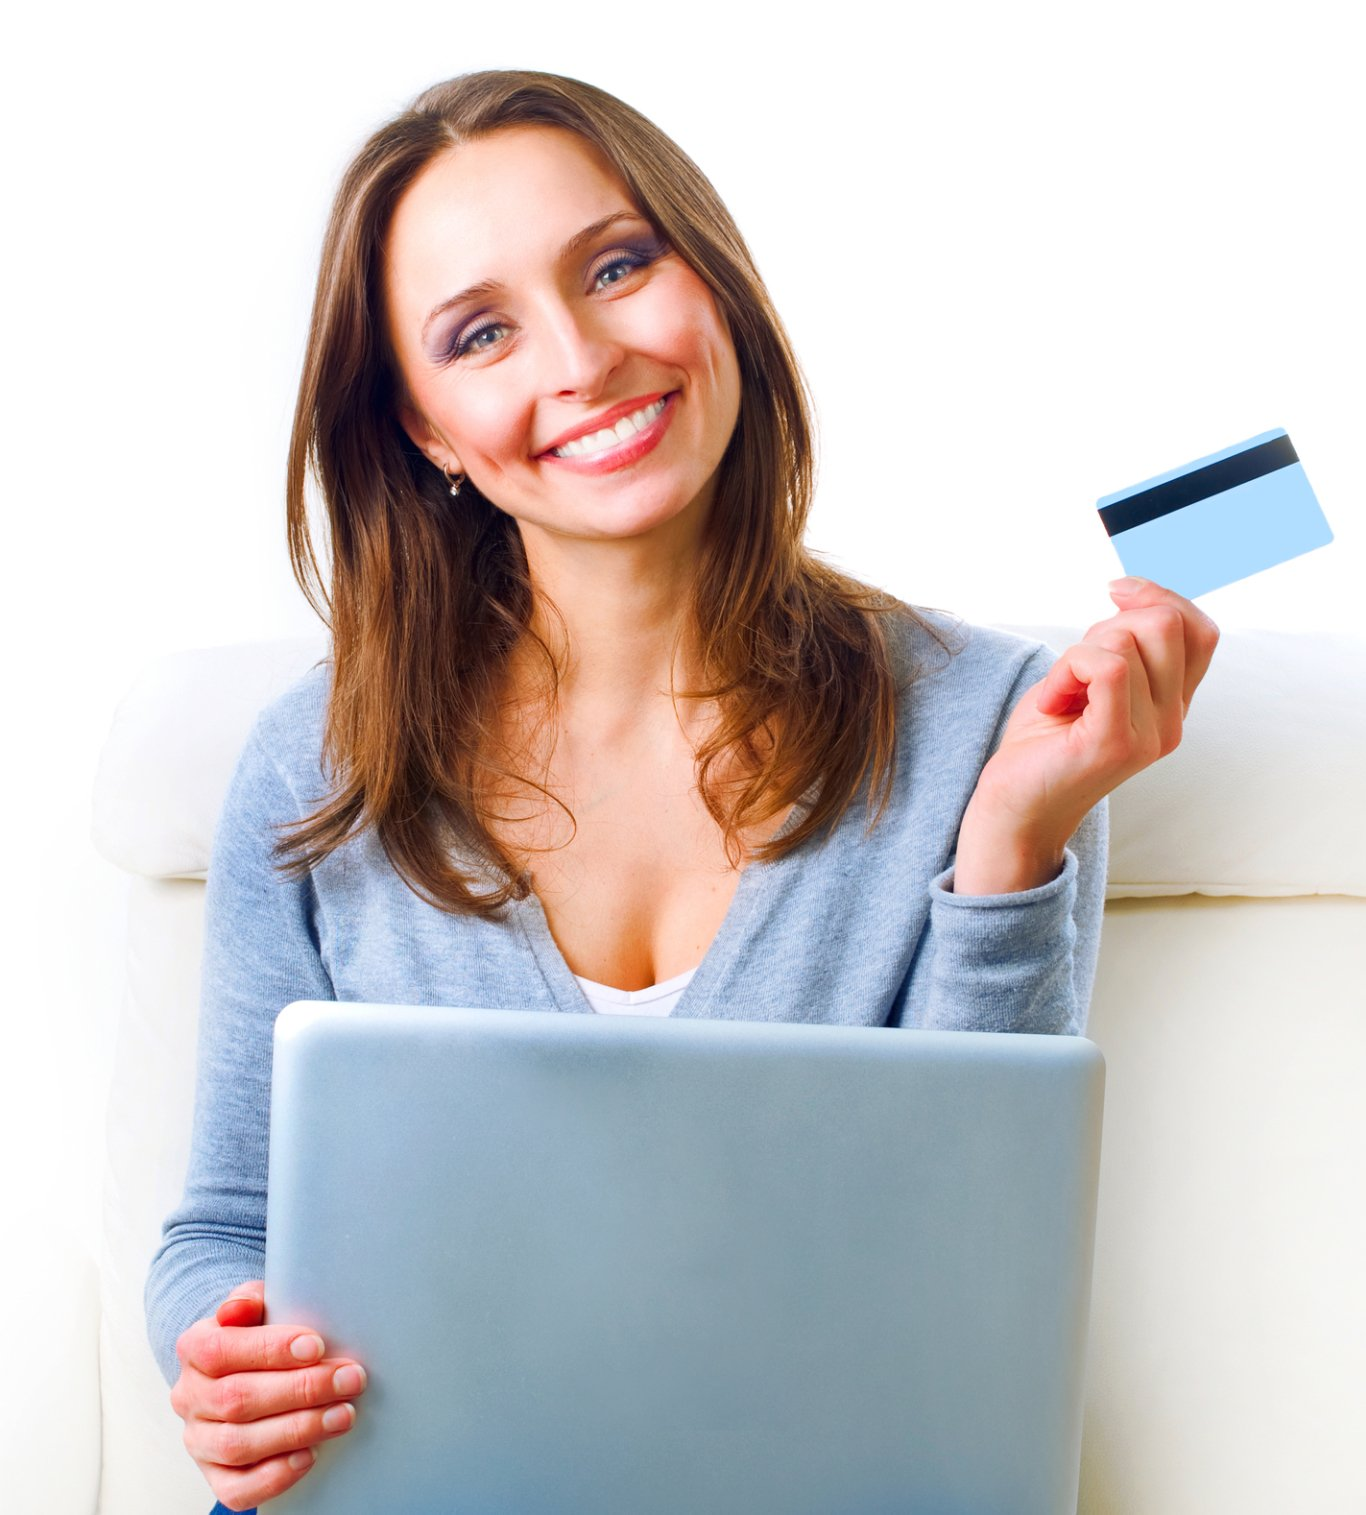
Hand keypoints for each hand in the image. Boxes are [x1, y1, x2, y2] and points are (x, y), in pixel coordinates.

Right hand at [170, 1281, 366, 1510]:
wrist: (246, 1366)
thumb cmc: (260, 1332)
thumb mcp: (258, 1303)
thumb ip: (250, 1299)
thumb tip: (242, 1307)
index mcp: (194, 1347)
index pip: (221, 1350)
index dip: (270, 1349)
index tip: (316, 1346)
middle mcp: (189, 1397)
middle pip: (237, 1399)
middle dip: (301, 1390)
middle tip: (349, 1379)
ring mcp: (199, 1440)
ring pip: (239, 1444)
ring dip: (298, 1429)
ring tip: (343, 1414)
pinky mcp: (214, 1475)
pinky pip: (236, 1489)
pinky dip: (274, 1475)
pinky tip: (309, 1455)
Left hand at [953, 577, 1219, 894]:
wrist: (1013, 809)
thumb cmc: (1042, 744)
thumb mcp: (1086, 680)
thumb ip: (1117, 644)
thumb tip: (1129, 593)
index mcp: (1171, 706)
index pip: (1201, 632)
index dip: (1162, 597)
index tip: (1114, 594)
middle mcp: (1171, 723)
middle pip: (1166, 624)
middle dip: (1107, 627)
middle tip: (1075, 671)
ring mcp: (1149, 735)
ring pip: (1126, 641)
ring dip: (1076, 656)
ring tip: (1061, 696)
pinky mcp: (1116, 743)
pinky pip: (1107, 668)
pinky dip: (1067, 671)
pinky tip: (1053, 702)